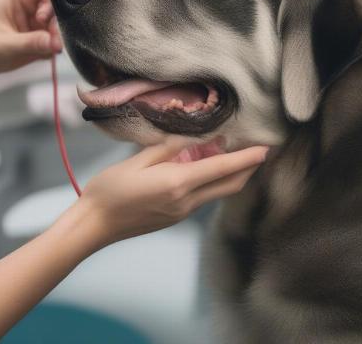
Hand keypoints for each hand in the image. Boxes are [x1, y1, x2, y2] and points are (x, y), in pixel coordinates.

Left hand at [0, 0, 62, 75]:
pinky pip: (54, 39)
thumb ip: (27, 43)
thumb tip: (53, 43)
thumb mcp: (2, 44)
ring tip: (53, 50)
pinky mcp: (40, 38)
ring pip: (57, 23)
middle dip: (55, 21)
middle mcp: (28, 6)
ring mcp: (36, 22)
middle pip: (52, 3)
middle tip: (53, 40)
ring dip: (58, 35)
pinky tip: (48, 55)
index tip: (44, 16)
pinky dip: (55, 47)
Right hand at [77, 137, 269, 249]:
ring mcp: (182, 212)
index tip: (266, 148)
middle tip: (259, 151)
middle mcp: (186, 201)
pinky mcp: (175, 217)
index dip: (246, 158)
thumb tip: (193, 139)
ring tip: (230, 153)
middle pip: (229, 186)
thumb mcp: (137, 161)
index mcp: (177, 183)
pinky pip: (202, 197)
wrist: (95, 224)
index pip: (222, 168)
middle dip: (248, 169)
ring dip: (229, 175)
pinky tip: (202, 168)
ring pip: (217, 192)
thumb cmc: (110, 188)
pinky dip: (211, 181)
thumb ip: (168, 148)